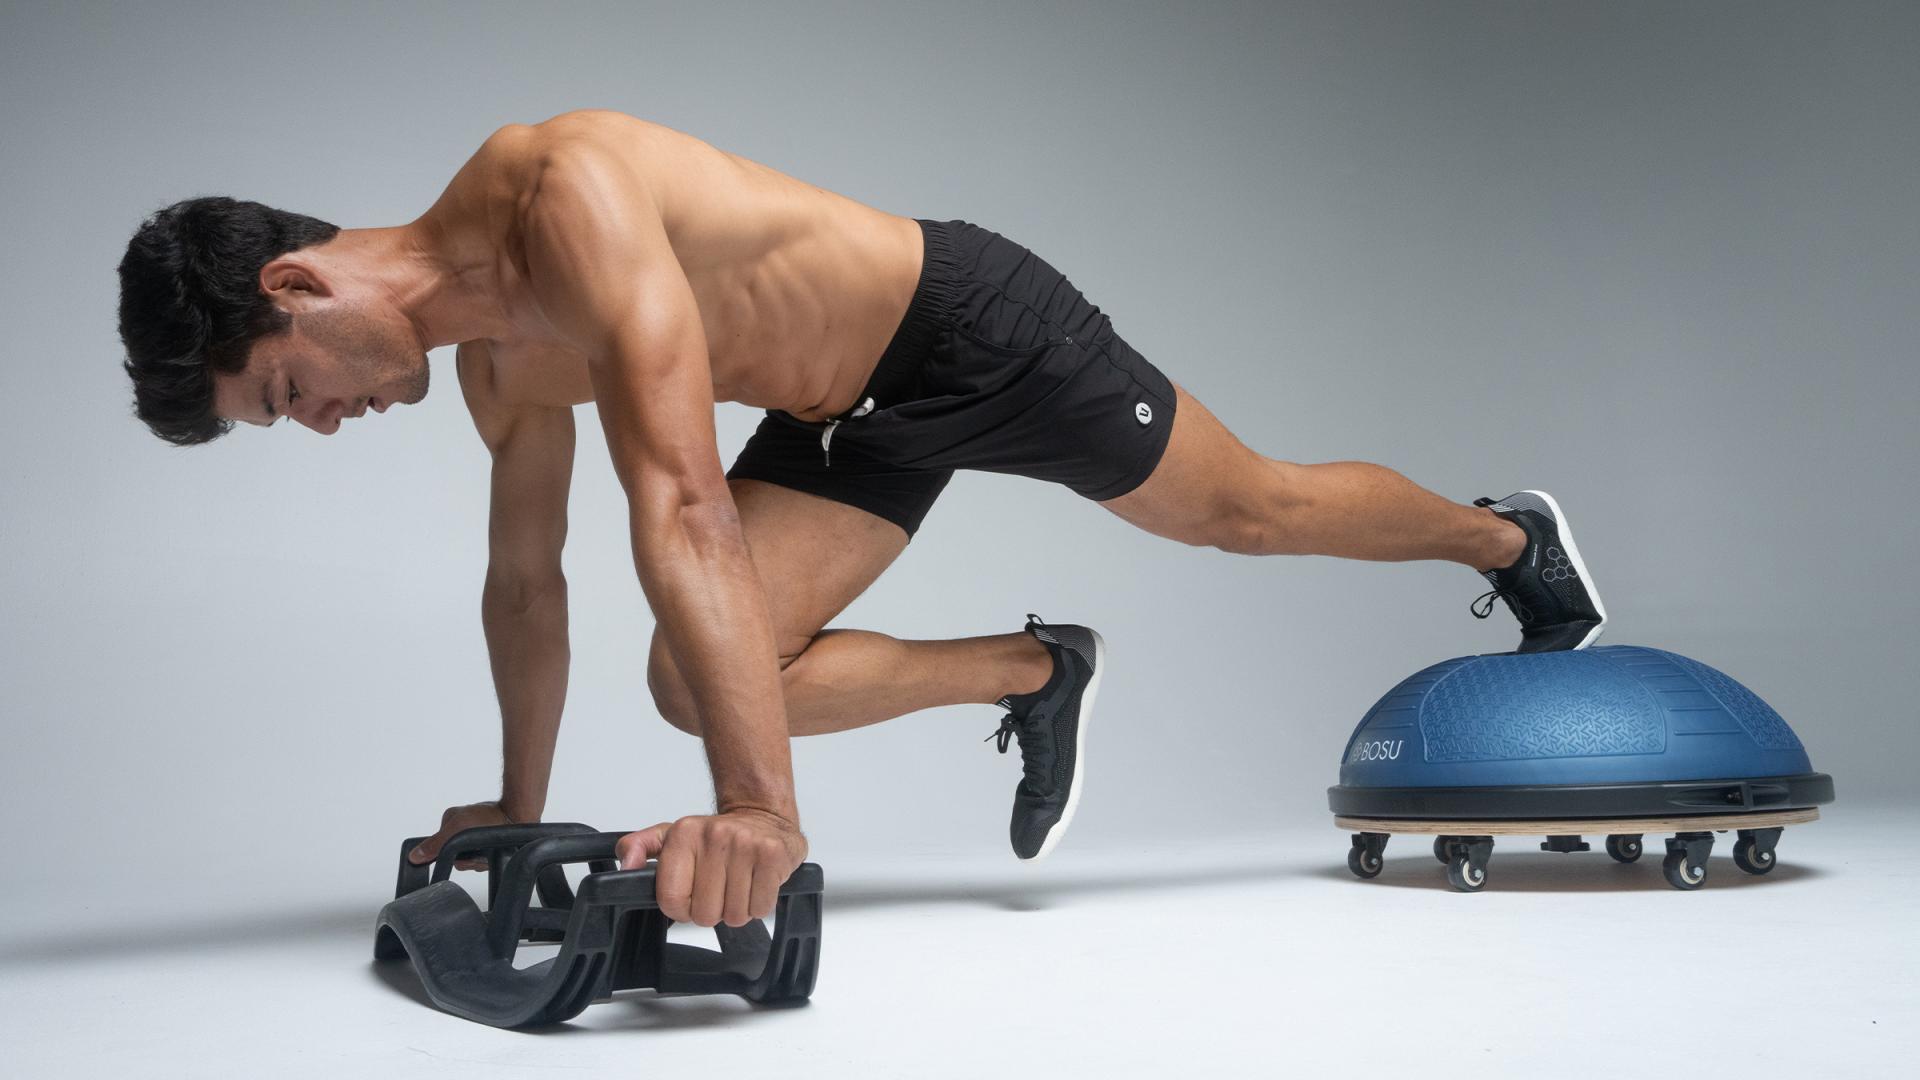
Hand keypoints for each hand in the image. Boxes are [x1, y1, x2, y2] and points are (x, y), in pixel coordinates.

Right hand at [408, 801, 516, 869]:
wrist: (519, 817)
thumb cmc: (490, 816)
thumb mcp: (458, 828)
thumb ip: (436, 843)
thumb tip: (414, 856)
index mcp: (450, 822)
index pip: (441, 849)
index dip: (453, 855)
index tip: (464, 850)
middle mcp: (461, 832)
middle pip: (457, 858)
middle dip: (469, 859)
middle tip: (479, 849)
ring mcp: (475, 840)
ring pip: (470, 862)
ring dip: (479, 860)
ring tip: (489, 848)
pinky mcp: (488, 847)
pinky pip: (482, 862)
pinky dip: (488, 860)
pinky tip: (495, 852)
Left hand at [615, 808, 806, 927]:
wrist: (764, 816)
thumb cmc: (716, 835)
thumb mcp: (672, 836)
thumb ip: (640, 847)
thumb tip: (627, 864)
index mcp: (684, 834)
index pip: (672, 899)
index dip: (682, 909)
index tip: (691, 898)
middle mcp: (714, 836)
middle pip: (704, 914)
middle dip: (713, 910)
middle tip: (719, 890)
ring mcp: (746, 845)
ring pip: (734, 915)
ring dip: (737, 909)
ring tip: (738, 886)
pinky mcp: (772, 856)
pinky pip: (760, 908)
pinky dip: (759, 905)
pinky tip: (755, 884)